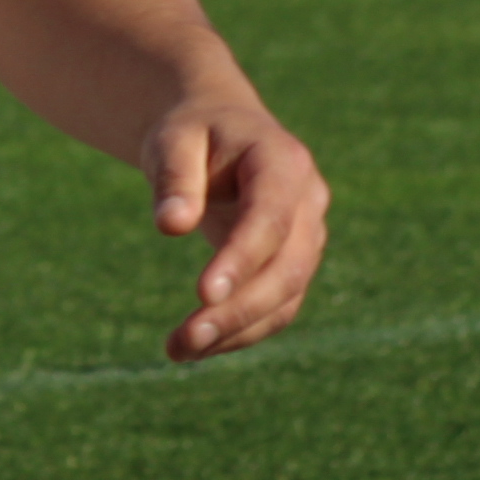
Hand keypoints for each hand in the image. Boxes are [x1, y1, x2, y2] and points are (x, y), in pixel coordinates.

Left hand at [144, 99, 327, 363]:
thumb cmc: (192, 132)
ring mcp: (308, 237)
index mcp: (284, 161)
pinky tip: (195, 347)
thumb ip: (175, 178)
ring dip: (236, 330)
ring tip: (177, 350)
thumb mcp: (172, 140)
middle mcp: (308, 202)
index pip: (269, 218)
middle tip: (184, 337)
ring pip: (286, 296)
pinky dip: (240, 331)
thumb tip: (170, 226)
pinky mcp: (294, 264)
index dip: (241, 259)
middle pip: (286, 268)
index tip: (203, 295)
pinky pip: (277, 307)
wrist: (220, 129)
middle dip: (239, 309)